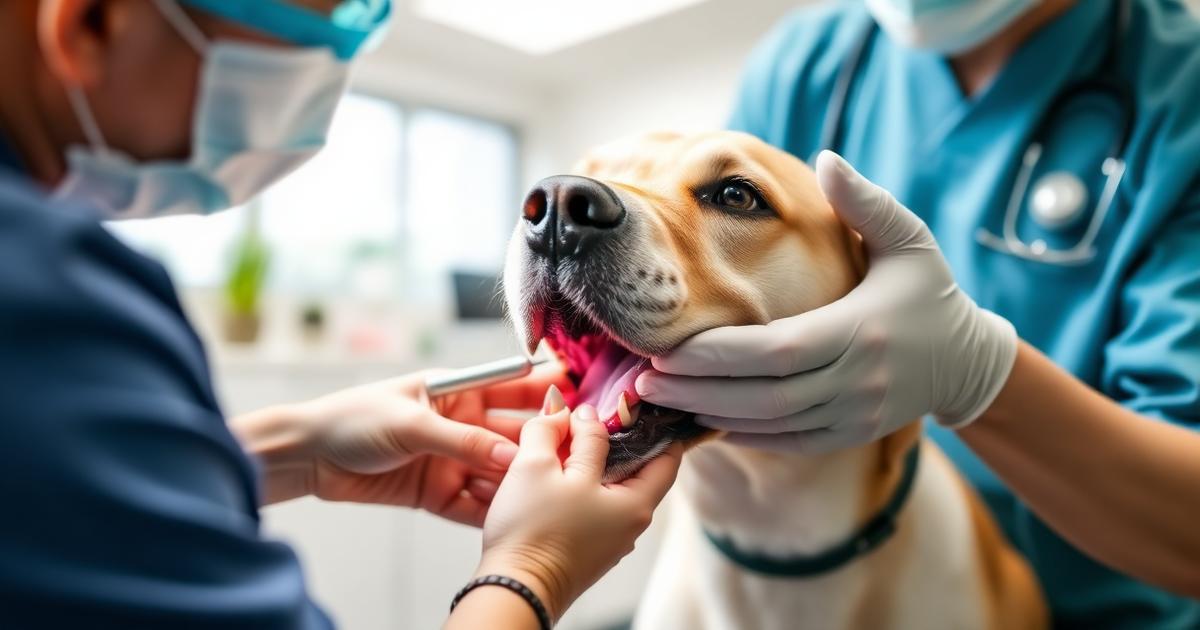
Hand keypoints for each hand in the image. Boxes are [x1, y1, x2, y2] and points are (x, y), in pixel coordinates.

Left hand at [231, 364, 568, 525]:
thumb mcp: (411, 424)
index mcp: (458, 390)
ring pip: (497, 472)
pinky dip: (489, 510)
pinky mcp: (436, 491)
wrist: (309, 458)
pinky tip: (510, 519)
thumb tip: (510, 458)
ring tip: (546, 495)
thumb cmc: (353, 419)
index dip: (547, 389)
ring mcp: (451, 459)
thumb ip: (463, 441)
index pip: (513, 385)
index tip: (581, 398)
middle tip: (575, 459)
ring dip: (518, 483)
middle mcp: (462, 423)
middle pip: (513, 435)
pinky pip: (472, 502)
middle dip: (541, 446)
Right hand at [473, 387, 682, 619]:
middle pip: (635, 468)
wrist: (513, 590)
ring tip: (564, 441)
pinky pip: (593, 506)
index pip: (665, 454)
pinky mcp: (587, 548)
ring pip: (610, 486)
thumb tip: (564, 410)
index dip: (646, 422)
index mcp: (637, 502)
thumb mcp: (538, 466)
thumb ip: (552, 429)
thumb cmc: (532, 533)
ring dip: (591, 462)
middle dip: (614, 439)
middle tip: (590, 416)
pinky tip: (553, 474)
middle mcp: (631, 523)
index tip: (627, 401)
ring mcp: (610, 538)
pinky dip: (579, 485)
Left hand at [636, 151, 1016, 453]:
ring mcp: (853, 415)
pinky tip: (704, 416)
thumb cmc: (929, 293)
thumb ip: (867, 202)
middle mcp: (856, 381)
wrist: (968, 361)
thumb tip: (826, 158)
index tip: (667, 349)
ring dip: (711, 413)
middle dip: (698, 390)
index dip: (717, 356)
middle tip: (643, 378)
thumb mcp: (910, 240)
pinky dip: (743, 433)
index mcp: (861, 331)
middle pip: (762, 396)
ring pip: (769, 425)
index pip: (776, 352)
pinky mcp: (849, 435)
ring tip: (661, 396)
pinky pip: (786, 442)